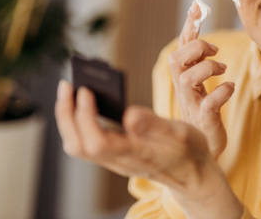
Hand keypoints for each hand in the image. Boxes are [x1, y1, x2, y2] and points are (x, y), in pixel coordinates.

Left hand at [54, 80, 241, 217]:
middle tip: (66, 84)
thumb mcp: (181, 134)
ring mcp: (114, 160)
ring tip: (70, 90)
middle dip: (66, 115)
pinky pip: (87, 141)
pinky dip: (78, 122)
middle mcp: (119, 160)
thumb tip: (129, 114)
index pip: (97, 142)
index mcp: (134, 154)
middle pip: (78, 145)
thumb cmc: (189, 152)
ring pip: (79, 145)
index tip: (85, 90)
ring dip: (68, 119)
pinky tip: (84, 102)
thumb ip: (155, 125)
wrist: (193, 175)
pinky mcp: (115, 155)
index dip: (85, 117)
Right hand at [168, 0, 234, 158]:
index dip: (188, 25)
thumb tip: (198, 16)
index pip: (181, 45)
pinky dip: (222, 91)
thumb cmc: (202, 108)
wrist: (204, 146)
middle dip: (196, 48)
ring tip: (223, 69)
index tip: (198, 6)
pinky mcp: (204, 119)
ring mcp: (191, 104)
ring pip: (188, 79)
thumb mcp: (199, 78)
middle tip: (215, 51)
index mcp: (182, 75)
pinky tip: (230, 87)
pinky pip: (210, 102)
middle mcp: (182, 88)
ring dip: (207, 68)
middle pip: (177, 59)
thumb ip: (198, 52)